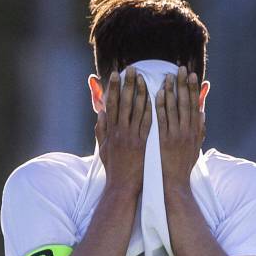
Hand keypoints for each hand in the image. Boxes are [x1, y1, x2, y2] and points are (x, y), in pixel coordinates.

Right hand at [96, 69, 150, 196]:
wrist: (122, 186)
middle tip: (132, 69)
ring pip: (135, 110)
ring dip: (140, 92)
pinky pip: (146, 123)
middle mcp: (119, 131)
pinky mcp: (141, 144)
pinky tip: (155, 98)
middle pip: (123, 102)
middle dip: (127, 84)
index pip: (110, 104)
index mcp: (109, 131)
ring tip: (144, 78)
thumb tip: (101, 113)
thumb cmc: (114, 168)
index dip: (113, 88)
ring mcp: (130, 137)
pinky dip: (149, 110)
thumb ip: (100, 130)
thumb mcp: (102, 148)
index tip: (116, 74)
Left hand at [156, 66, 204, 190]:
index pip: (195, 106)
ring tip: (168, 76)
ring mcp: (177, 136)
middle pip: (187, 103)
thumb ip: (199, 128)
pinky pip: (163, 119)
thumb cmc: (183, 166)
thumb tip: (202, 113)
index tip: (192, 75)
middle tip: (181, 69)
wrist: (175, 184)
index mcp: (196, 132)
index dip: (194, 89)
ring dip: (172, 91)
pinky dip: (162, 106)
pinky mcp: (165, 141)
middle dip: (184, 85)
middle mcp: (188, 132)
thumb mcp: (196, 146)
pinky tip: (159, 94)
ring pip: (175, 109)